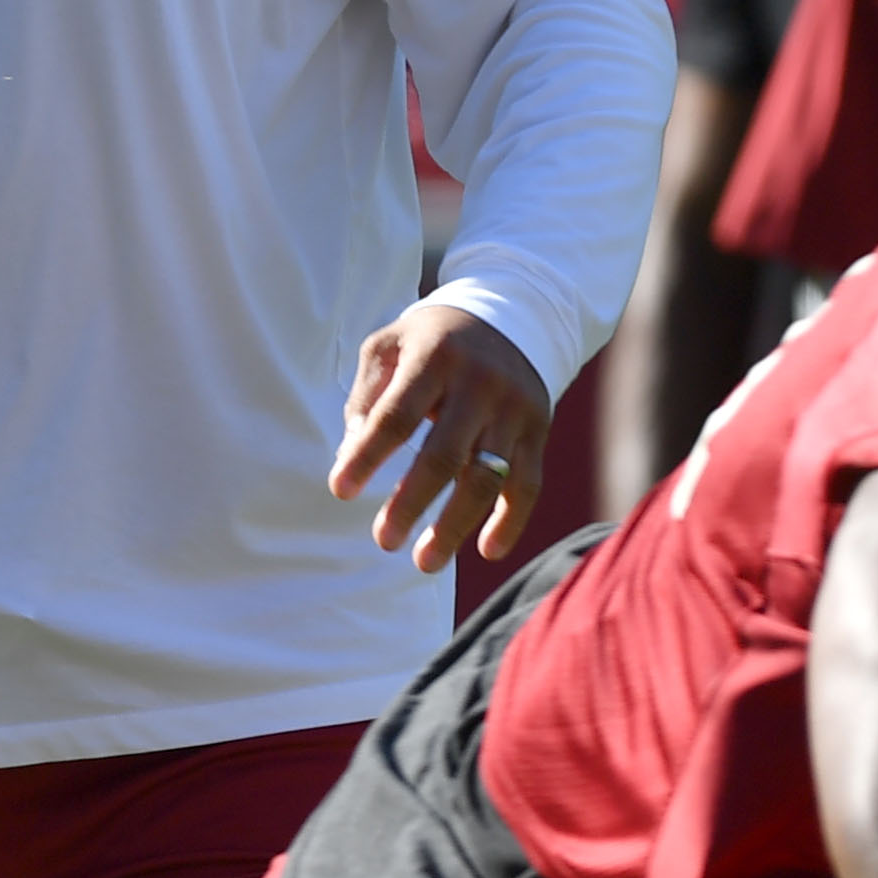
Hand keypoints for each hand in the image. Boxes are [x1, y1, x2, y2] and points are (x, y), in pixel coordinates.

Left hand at [328, 303, 551, 573]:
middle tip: (383, 541)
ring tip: (425, 562)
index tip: (340, 491)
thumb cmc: (432, 341)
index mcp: (435, 357)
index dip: (367, 456)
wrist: (510, 315)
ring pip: (487, 478)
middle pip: (444, 455)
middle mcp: (480, 382)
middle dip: (411, 504)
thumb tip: (349, 458)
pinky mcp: (537, 430)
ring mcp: (514, 408)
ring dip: (455, 526)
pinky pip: (527, 485)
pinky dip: (510, 522)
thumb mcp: (390, 347)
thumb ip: (366, 398)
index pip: (396, 416)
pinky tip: (487, 552)